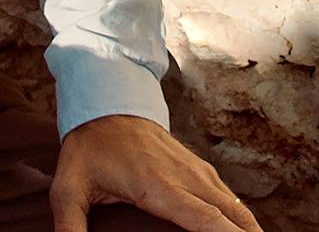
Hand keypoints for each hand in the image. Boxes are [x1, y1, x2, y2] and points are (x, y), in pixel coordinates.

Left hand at [50, 114, 263, 231]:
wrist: (106, 100)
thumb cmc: (89, 146)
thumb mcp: (69, 186)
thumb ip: (70, 225)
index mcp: (160, 187)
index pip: (208, 221)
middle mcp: (186, 178)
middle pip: (233, 218)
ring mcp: (196, 171)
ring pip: (237, 208)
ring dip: (250, 230)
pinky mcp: (198, 168)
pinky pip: (230, 198)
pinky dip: (243, 219)